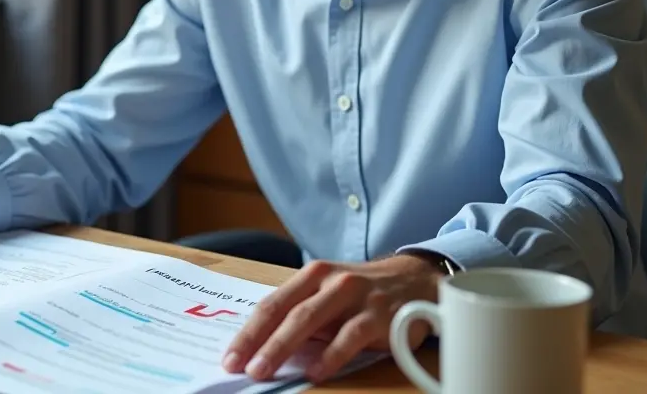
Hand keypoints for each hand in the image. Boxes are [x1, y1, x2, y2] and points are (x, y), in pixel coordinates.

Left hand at [222, 253, 443, 382]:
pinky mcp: (379, 315)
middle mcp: (331, 281)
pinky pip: (349, 337)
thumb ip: (302, 314)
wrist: (416, 280)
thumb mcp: (329, 294)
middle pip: (286, 312)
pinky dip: (330, 355)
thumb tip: (263, 346)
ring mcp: (355, 296)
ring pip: (311, 320)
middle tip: (239, 366)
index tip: (230, 356)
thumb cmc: (363, 293)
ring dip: (282, 347)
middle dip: (258, 341)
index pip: (272, 304)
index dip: (248, 331)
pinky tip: (315, 371)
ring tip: (264, 369)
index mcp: (312, 275)